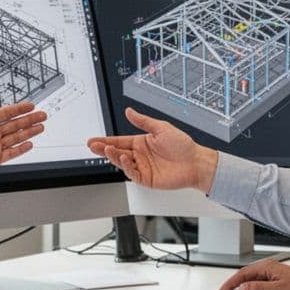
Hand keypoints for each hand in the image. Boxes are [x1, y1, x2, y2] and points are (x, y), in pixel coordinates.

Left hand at [0, 86, 46, 192]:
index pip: (6, 113)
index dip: (19, 109)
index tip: (31, 105)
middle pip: (15, 124)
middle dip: (29, 119)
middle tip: (43, 115)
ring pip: (16, 137)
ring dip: (29, 132)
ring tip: (41, 127)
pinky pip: (11, 153)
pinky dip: (21, 149)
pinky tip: (30, 143)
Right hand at [86, 108, 219, 192]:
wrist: (195, 162)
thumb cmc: (183, 145)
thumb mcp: (161, 128)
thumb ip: (143, 121)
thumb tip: (129, 111)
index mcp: (141, 142)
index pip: (119, 141)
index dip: (106, 141)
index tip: (94, 140)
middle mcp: (140, 155)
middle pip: (117, 152)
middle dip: (104, 149)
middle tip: (94, 146)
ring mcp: (142, 167)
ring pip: (122, 163)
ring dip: (113, 156)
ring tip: (108, 150)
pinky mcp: (146, 179)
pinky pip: (132, 174)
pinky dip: (126, 167)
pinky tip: (123, 159)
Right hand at [219, 259, 289, 289]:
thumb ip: (258, 288)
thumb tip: (243, 288)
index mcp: (266, 267)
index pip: (242, 273)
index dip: (231, 282)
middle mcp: (267, 267)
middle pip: (245, 274)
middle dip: (233, 283)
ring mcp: (271, 272)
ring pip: (251, 279)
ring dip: (242, 286)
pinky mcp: (274, 278)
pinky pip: (258, 282)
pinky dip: (251, 288)